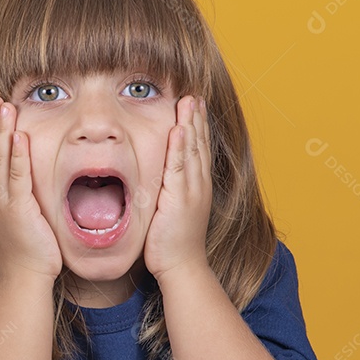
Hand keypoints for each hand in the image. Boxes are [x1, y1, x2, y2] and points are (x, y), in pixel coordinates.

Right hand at [0, 95, 62, 281]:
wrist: (25, 276)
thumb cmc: (26, 250)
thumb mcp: (17, 218)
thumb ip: (18, 198)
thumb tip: (23, 184)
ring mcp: (3, 201)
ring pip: (0, 159)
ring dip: (1, 130)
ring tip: (2, 105)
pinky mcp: (19, 208)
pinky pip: (17, 176)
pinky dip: (16, 154)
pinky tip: (17, 135)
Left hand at [143, 95, 212, 283]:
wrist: (182, 266)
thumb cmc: (173, 242)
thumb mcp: (173, 210)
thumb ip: (169, 191)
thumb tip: (161, 180)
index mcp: (196, 186)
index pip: (198, 149)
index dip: (197, 125)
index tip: (194, 104)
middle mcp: (198, 184)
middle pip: (199, 144)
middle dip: (197, 117)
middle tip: (194, 93)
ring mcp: (191, 191)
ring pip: (192, 151)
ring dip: (191, 124)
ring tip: (189, 100)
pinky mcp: (180, 199)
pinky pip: (179, 168)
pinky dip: (180, 147)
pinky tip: (179, 130)